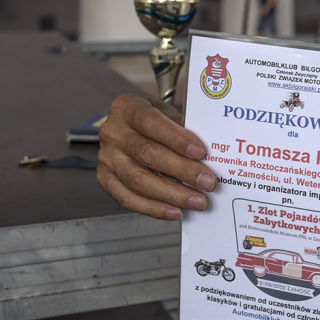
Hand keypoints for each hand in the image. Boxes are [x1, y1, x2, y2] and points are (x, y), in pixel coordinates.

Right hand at [96, 93, 216, 219]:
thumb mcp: (169, 113)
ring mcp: (106, 157)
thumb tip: (213, 153)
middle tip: (208, 182)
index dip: (177, 139)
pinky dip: (154, 208)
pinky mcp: (105, 180)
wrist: (133, 127)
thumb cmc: (156, 120)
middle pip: (148, 154)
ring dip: (172, 194)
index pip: (151, 122)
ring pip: (138, 180)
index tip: (201, 152)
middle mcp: (112, 132)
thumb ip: (186, 128)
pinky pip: (128, 199)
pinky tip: (176, 211)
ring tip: (198, 201)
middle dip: (182, 170)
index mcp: (127, 108)